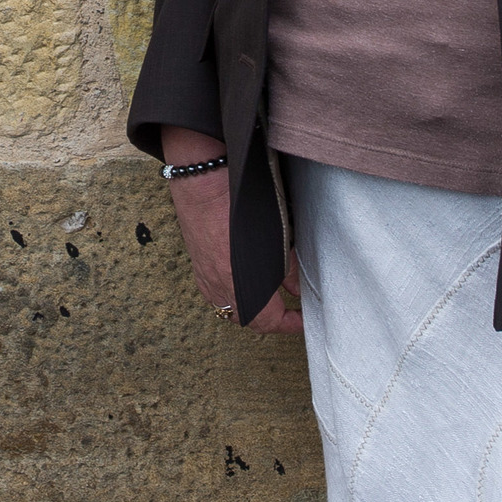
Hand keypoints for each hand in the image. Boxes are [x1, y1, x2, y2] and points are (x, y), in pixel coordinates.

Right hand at [159, 127, 299, 333]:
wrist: (203, 177)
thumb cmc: (240, 202)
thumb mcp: (276, 235)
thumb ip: (289, 268)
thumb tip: (297, 289)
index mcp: (240, 284)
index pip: (268, 321)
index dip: (290, 323)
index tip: (304, 319)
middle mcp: (219, 286)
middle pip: (246, 320)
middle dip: (269, 319)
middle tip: (289, 309)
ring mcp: (205, 276)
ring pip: (228, 308)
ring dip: (250, 307)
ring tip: (269, 295)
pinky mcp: (198, 263)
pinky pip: (215, 292)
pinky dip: (232, 293)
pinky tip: (243, 278)